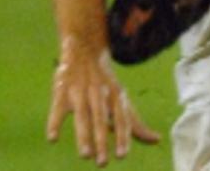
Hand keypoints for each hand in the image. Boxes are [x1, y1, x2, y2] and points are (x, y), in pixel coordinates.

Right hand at [47, 41, 159, 165]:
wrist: (85, 49)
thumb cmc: (106, 83)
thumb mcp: (122, 100)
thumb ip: (136, 123)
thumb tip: (156, 140)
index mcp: (116, 97)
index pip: (121, 119)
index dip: (123, 136)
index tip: (122, 156)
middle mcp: (100, 95)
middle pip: (102, 121)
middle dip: (103, 141)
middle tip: (103, 163)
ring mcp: (80, 92)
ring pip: (82, 116)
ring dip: (83, 136)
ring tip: (85, 155)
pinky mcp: (62, 92)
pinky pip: (57, 108)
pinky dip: (54, 122)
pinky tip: (53, 138)